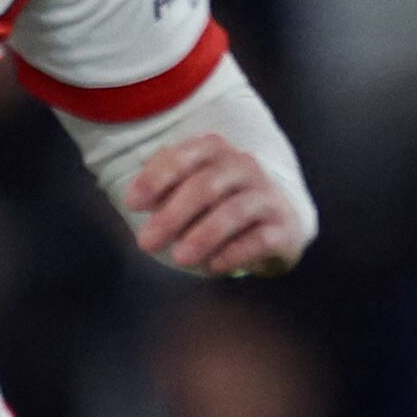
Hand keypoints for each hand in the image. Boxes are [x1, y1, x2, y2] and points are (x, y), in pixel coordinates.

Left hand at [124, 132, 308, 278]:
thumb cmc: (220, 204)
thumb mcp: (191, 188)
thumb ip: (164, 187)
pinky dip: (235, 253)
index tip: (132, 204)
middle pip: (206, 186)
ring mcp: (267, 196)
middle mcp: (244, 166)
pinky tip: (214, 266)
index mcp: (217, 150)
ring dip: (203, 236)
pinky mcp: (284, 227)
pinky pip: (259, 239)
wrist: (278, 223)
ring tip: (179, 258)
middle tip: (146, 243)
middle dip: (173, 215)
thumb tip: (136, 200)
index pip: (184, 157)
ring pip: (233, 212)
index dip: (156, 179)